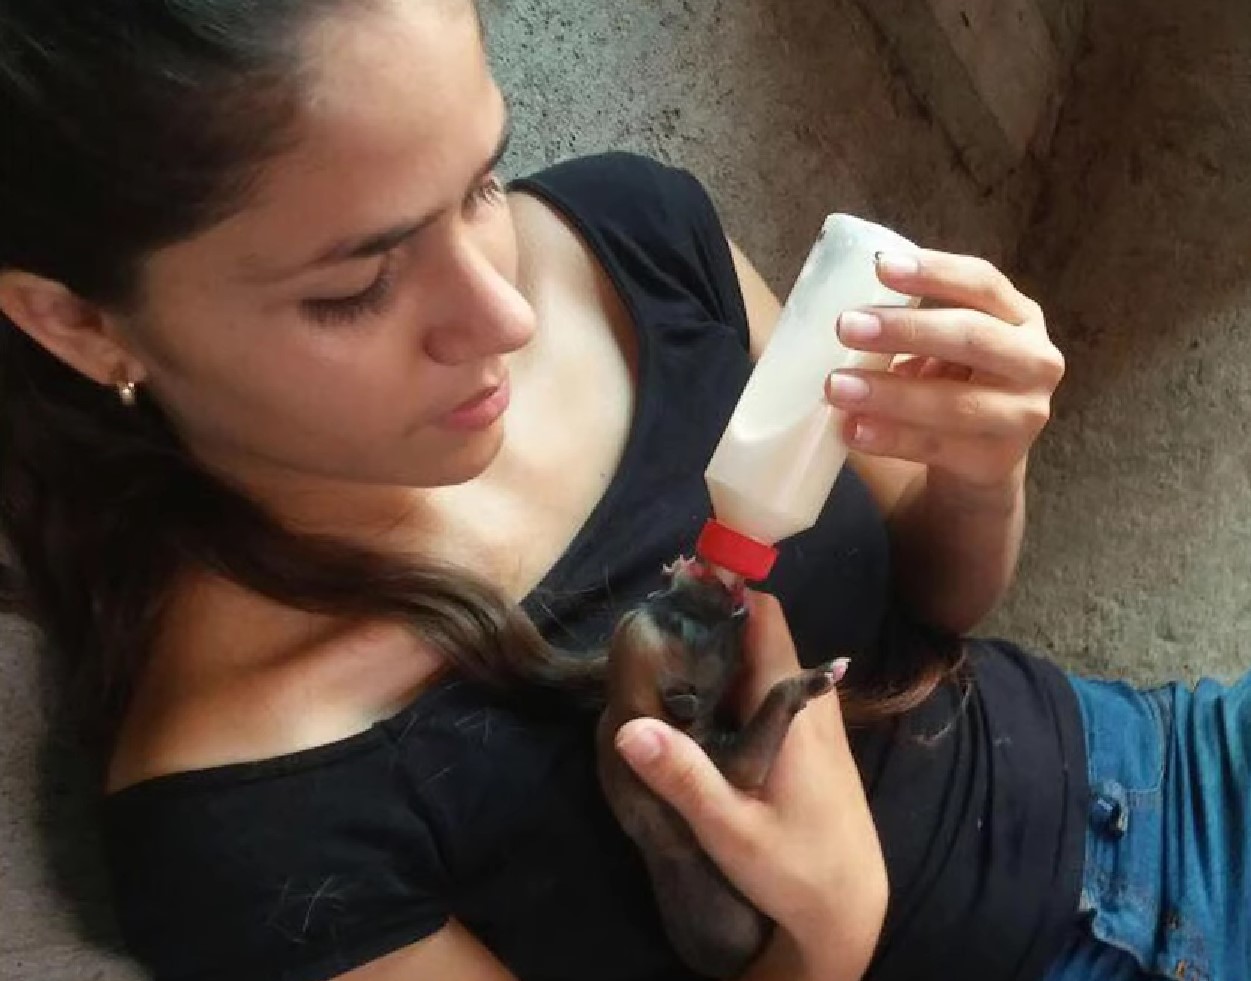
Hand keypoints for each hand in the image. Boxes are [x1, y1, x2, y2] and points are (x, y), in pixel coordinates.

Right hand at [615, 592, 886, 980]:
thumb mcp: (730, 830)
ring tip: (664, 674)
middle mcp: (810, 701)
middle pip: (757, 635)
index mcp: (793, 707)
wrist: (850, 910)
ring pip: (762, 664)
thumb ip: (683, 777)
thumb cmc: (795, 870)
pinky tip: (697, 716)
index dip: (722, 594)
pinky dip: (733, 688)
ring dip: (718, 661)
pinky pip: (769, 692)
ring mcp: (814, 721)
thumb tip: (627, 726)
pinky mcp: (811, 743)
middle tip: (651, 642)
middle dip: (707, 628)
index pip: (764, 617)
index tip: (673, 595)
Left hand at [825, 249, 1064, 495]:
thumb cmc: (945, 389)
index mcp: (1018, 317)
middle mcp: (1034, 361)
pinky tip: (853, 430)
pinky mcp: (996, 462)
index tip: (880, 265)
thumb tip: (825, 304)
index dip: (935, 271)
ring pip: (955, 402)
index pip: (982, 283)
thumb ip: (905, 325)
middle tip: (845, 325)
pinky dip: (891, 438)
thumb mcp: (939, 349)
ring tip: (836, 387)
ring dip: (890, 393)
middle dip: (907, 329)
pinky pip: (938, 447)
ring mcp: (1023, 416)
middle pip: (973, 337)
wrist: (975, 467)